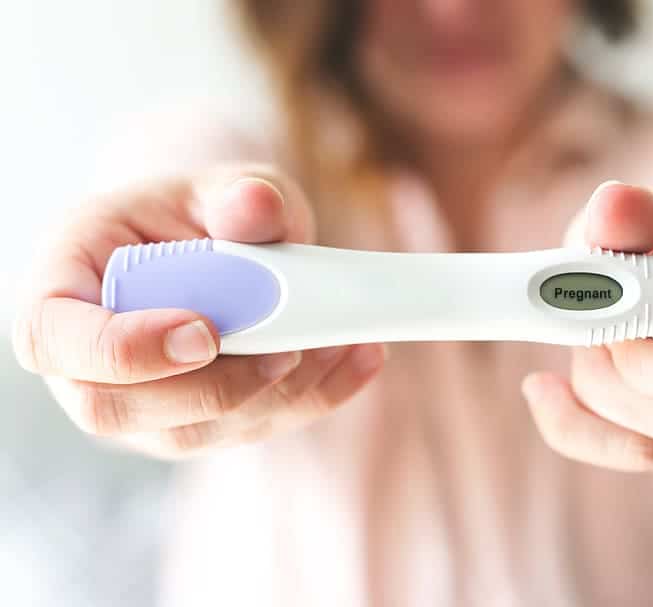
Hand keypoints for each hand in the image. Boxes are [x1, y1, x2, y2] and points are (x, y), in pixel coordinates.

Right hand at [12, 165, 386, 458]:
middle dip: (214, 388)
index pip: (52, 337)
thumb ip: (235, 196)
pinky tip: (359, 360)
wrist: (213, 248)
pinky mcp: (196, 424)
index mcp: (64, 287)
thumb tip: (258, 205)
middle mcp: (87, 362)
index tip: (203, 333)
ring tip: (345, 345)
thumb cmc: (195, 215)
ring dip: (277, 396)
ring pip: (194, 431)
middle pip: (119, 408)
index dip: (121, 349)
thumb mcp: (216, 187)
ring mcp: (141, 404)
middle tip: (288, 352)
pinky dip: (310, 398)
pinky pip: (246, 429)